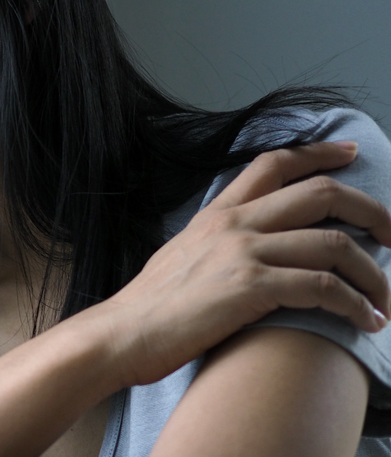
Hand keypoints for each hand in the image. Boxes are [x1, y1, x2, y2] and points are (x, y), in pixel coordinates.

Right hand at [95, 141, 390, 387]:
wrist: (122, 334)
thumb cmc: (150, 307)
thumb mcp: (182, 255)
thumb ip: (217, 242)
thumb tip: (248, 248)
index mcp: (217, 214)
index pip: (274, 164)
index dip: (319, 153)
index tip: (349, 153)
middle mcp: (233, 224)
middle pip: (322, 194)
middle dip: (372, 213)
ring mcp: (242, 253)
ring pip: (334, 244)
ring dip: (373, 274)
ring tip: (385, 300)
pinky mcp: (250, 288)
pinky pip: (323, 287)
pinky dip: (355, 304)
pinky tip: (365, 321)